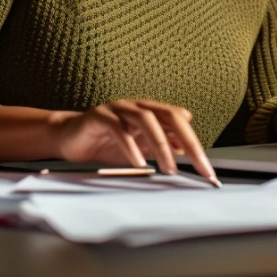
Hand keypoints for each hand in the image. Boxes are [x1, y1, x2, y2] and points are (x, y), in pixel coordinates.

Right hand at [50, 99, 220, 185]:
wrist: (69, 138)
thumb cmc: (106, 144)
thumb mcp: (139, 148)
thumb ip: (161, 147)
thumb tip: (186, 153)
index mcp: (150, 112)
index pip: (180, 123)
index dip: (196, 144)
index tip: (207, 170)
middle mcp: (137, 106)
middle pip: (169, 116)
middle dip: (188, 142)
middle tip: (199, 167)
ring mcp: (118, 109)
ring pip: (146, 120)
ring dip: (161, 145)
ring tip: (169, 167)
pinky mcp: (100, 116)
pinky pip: (119, 129)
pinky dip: (131, 146)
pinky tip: (139, 162)